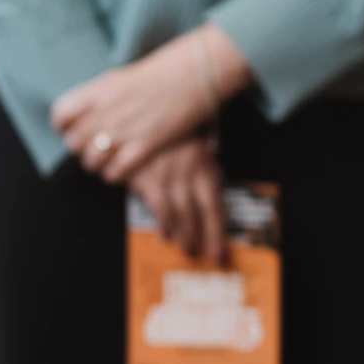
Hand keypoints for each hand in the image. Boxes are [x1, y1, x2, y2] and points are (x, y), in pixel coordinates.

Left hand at [54, 24, 247, 183]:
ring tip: (107, 161)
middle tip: (93, 147)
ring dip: (97, 164)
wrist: (192, 76)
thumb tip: (79, 114)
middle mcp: (104, 112)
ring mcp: (122, 131)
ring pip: (90, 161)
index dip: (63, 126)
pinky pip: (114, 172)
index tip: (70, 129)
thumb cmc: (158, 75)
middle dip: (81, 148)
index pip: (60, 115)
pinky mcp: (142, 147)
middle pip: (73, 142)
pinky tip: (123, 169)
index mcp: (96, 92)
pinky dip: (115, 174)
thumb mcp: (118, 78)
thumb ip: (96, 97)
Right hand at [131, 131, 227, 266]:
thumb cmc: (173, 120)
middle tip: (207, 256)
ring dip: (185, 234)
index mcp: (205, 163)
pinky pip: (158, 206)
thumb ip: (207, 149)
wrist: (142, 107)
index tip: (222, 253)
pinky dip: (163, 222)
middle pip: (199, 215)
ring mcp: (167, 175)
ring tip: (188, 247)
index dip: (218, 233)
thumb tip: (214, 162)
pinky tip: (166, 233)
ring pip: (180, 214)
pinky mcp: (145, 176)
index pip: (215, 206)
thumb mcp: (198, 129)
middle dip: (204, 238)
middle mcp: (189, 172)